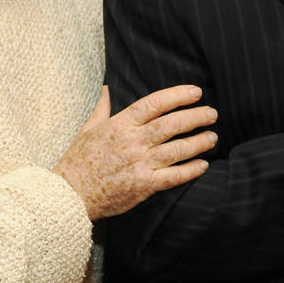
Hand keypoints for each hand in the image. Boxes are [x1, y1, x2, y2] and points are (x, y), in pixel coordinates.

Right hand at [54, 85, 217, 219]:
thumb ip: (102, 107)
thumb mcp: (88, 128)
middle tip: (212, 114)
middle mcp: (133, 142)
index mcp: (121, 124)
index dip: (178, 96)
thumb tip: (108, 87)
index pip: (154, 103)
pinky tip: (203, 165)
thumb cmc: (78, 161)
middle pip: (172, 124)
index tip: (196, 92)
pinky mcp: (143, 185)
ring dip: (199, 142)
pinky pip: (173, 176)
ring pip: (177, 149)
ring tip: (213, 137)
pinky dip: (190, 170)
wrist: (70, 195)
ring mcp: (140, 164)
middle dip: (196, 117)